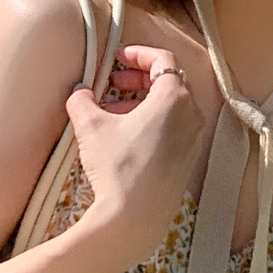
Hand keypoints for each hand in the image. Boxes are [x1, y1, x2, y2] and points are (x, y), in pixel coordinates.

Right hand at [65, 45, 204, 260]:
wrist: (135, 219)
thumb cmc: (118, 167)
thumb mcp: (92, 128)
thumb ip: (83, 101)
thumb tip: (79, 92)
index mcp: (174, 97)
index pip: (162, 60)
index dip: (138, 54)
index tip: (117, 57)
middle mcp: (191, 113)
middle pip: (168, 81)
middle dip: (138, 78)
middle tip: (113, 83)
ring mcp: (193, 137)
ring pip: (170, 105)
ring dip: (142, 101)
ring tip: (112, 111)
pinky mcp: (188, 158)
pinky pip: (173, 126)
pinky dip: (152, 120)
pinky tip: (124, 135)